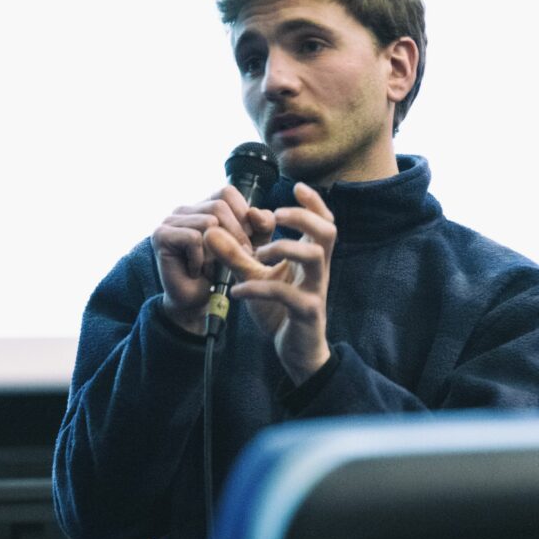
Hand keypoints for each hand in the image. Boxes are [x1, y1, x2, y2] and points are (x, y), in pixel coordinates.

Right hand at [151, 186, 274, 334]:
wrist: (198, 301)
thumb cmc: (223, 272)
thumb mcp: (253, 246)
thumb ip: (262, 226)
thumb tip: (255, 212)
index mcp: (205, 206)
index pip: (227, 192)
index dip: (242, 215)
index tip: (246, 241)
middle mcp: (186, 209)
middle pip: (219, 206)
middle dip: (235, 235)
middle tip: (236, 258)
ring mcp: (171, 220)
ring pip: (208, 222)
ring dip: (217, 251)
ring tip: (212, 266)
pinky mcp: (161, 236)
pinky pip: (193, 238)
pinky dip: (200, 259)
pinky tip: (196, 270)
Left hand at [204, 182, 336, 384]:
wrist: (295, 351)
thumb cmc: (281, 310)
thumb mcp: (256, 277)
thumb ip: (236, 254)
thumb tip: (211, 230)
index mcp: (311, 258)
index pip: (323, 222)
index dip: (314, 203)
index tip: (297, 187)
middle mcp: (318, 271)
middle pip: (327, 232)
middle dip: (303, 217)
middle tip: (276, 216)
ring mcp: (315, 291)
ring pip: (314, 258)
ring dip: (284, 247)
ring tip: (258, 254)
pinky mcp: (307, 312)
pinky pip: (286, 294)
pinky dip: (259, 288)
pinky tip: (237, 291)